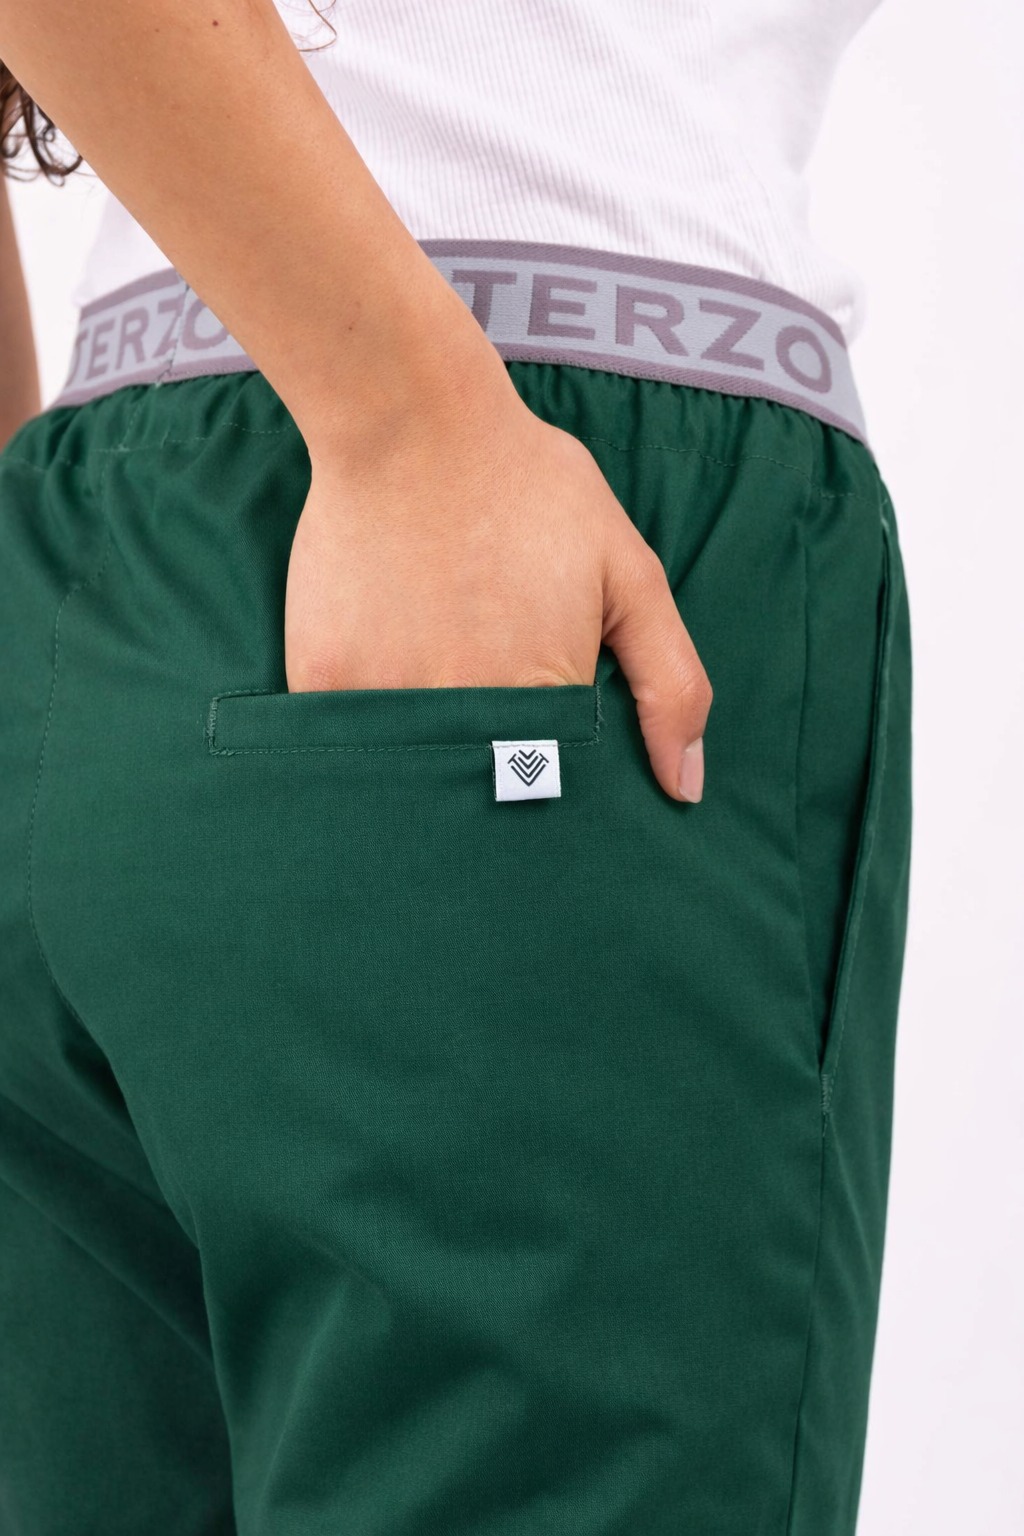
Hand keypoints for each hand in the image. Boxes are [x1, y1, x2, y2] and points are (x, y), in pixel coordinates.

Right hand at [285, 364, 710, 802]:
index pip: (557, 792)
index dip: (556, 776)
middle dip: (490, 779)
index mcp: (544, 699)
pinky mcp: (322, 682)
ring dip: (426, 761)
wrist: (410, 420)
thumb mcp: (629, 574)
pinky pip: (346, 741)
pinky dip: (366, 728)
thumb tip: (687, 790)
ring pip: (413, 778)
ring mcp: (387, 701)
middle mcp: (464, 713)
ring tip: (433, 683)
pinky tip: (381, 666)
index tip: (547, 744)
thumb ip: (670, 684)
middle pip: (481, 795)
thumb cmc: (529, 490)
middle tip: (482, 698)